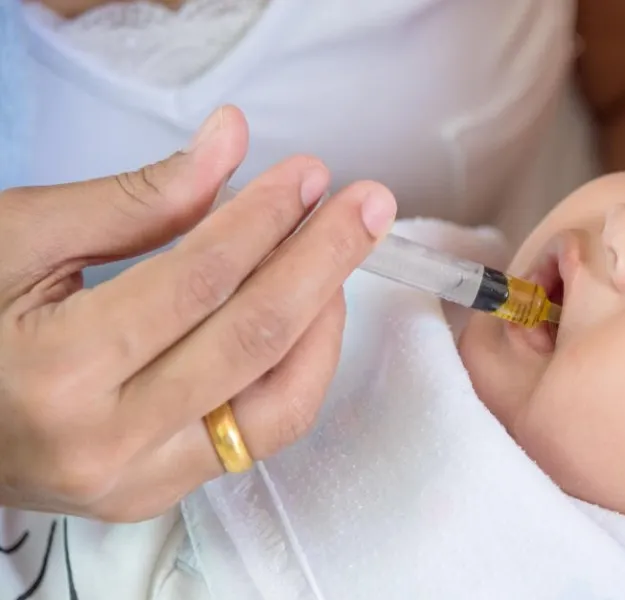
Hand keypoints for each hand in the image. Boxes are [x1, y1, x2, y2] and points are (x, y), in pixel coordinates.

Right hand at [0, 106, 396, 520]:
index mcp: (57, 373)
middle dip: (322, 261)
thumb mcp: (16, 239)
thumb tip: (231, 140)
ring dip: (324, 321)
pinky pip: (257, 434)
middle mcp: (105, 445)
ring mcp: (136, 483)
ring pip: (278, 405)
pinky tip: (306, 312)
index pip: (201, 283)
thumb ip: (135, 198)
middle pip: (254, 342)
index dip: (265, 219)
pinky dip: (296, 370)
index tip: (309, 173)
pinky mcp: (154, 495)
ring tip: (336, 254)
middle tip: (367, 203)